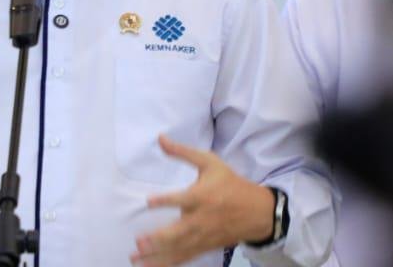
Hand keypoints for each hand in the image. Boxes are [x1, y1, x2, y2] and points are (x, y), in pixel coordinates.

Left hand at [130, 135, 276, 266]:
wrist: (257, 211)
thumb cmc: (230, 183)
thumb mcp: (210, 162)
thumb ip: (183, 152)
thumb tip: (160, 138)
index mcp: (202, 196)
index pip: (182, 199)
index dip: (165, 201)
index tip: (148, 201)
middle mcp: (201, 219)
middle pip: (179, 232)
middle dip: (158, 239)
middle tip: (139, 241)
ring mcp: (203, 236)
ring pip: (178, 249)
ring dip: (156, 256)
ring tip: (136, 259)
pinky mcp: (204, 247)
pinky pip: (184, 257)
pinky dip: (168, 263)